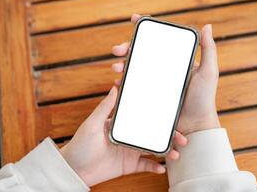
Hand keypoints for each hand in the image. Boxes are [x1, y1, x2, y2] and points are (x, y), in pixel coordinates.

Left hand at [60, 72, 186, 185]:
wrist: (74, 169)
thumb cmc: (80, 144)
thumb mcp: (92, 123)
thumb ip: (105, 107)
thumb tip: (115, 88)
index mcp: (122, 124)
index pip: (143, 117)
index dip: (158, 117)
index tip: (172, 115)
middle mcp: (129, 136)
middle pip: (153, 134)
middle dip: (168, 135)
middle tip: (182, 138)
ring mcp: (130, 151)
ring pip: (152, 149)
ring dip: (165, 151)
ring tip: (176, 154)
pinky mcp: (128, 165)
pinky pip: (145, 165)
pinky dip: (155, 167)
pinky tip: (162, 169)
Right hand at [112, 14, 220, 135]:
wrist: (195, 125)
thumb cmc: (204, 99)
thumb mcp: (209, 72)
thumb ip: (209, 50)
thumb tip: (207, 27)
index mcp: (174, 61)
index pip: (158, 42)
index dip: (145, 31)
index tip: (134, 20)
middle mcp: (163, 70)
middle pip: (141, 54)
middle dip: (126, 48)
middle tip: (116, 50)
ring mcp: (155, 83)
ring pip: (134, 69)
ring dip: (122, 65)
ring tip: (117, 67)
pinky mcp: (149, 96)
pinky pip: (133, 87)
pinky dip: (124, 83)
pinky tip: (118, 83)